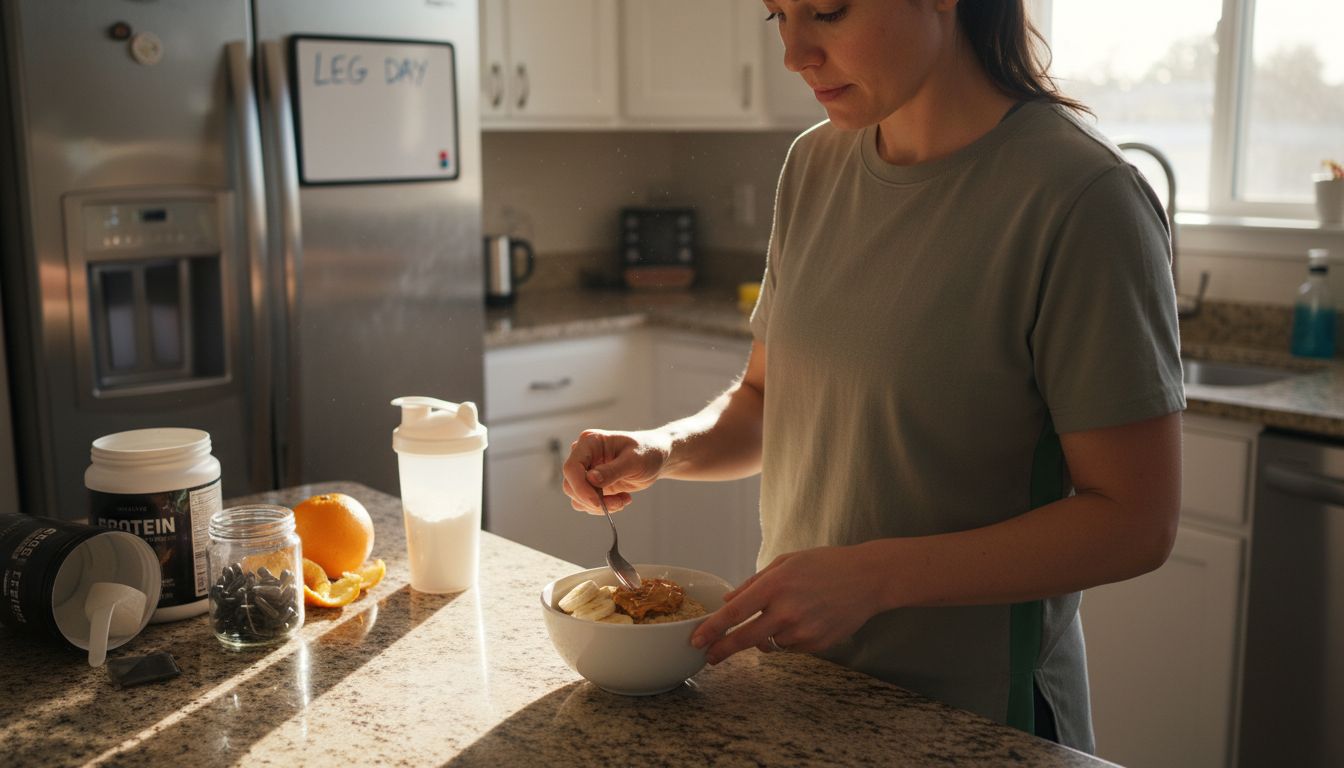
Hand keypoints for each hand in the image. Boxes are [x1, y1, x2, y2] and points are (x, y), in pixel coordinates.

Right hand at [561, 429, 669, 513]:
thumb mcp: (634, 460)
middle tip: (618, 503)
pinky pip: (587, 503)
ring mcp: (587, 471)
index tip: (597, 502)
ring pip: (577, 497)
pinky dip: (604, 507)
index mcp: (590, 442)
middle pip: (571, 485)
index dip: (580, 487)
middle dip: (593, 500)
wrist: (656, 457)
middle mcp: (584, 456)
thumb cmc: (647, 451)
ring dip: (600, 506)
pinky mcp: (592, 485)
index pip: (572, 467)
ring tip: (624, 500)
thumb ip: (612, 470)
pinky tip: (622, 499)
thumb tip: (591, 479)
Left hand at [691, 545, 886, 664]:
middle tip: (709, 657)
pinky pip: (790, 647)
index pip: (735, 613)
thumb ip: (754, 583)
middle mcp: (787, 611)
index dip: (712, 629)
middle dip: (723, 650)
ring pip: (769, 644)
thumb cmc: (824, 565)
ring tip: (785, 614)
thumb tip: (728, 602)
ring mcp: (803, 631)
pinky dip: (788, 638)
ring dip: (765, 636)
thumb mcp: (785, 562)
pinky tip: (804, 619)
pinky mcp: (816, 644)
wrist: (868, 579)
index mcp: (775, 585)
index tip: (696, 640)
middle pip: (745, 639)